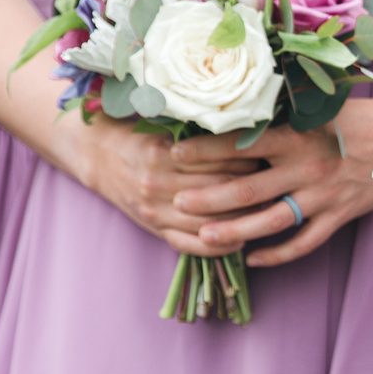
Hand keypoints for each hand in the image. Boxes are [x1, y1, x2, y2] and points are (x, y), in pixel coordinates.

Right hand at [69, 117, 258, 255]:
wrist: (96, 155)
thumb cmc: (137, 134)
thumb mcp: (162, 125)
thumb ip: (198, 133)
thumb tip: (246, 132)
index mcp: (162, 153)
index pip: (220, 160)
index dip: (250, 160)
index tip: (270, 156)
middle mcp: (158, 184)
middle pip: (220, 190)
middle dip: (253, 188)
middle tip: (276, 184)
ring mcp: (155, 211)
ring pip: (210, 222)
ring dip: (243, 220)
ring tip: (267, 211)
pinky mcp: (154, 229)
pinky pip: (190, 246)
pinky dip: (218, 247)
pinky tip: (240, 241)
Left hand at [172, 100, 372, 266]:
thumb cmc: (363, 116)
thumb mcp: (323, 104)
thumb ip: (284, 109)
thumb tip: (242, 102)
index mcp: (299, 135)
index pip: (242, 143)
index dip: (206, 150)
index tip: (175, 154)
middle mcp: (307, 167)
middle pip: (248, 189)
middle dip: (209, 198)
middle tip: (178, 203)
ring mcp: (324, 196)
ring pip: (271, 221)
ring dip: (235, 232)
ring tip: (205, 238)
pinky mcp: (340, 216)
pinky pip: (305, 243)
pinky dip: (278, 254)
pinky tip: (253, 259)